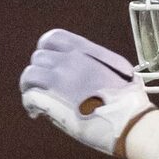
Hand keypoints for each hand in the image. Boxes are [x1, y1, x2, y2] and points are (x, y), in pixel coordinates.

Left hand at [19, 29, 149, 156]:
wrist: (129, 120)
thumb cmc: (128, 100)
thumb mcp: (117, 69)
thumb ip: (96, 63)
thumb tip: (86, 69)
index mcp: (84, 51)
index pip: (53, 38)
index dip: (47, 50)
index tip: (49, 63)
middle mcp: (68, 61)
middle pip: (38, 57)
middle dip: (39, 72)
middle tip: (43, 87)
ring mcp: (58, 80)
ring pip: (29, 75)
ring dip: (30, 87)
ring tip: (35, 101)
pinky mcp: (51, 101)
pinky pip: (29, 97)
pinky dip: (29, 104)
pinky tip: (36, 114)